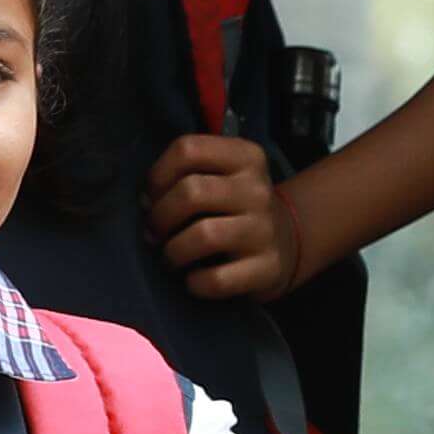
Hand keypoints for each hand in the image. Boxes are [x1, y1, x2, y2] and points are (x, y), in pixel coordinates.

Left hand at [149, 130, 312, 305]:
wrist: (286, 243)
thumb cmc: (235, 207)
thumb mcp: (220, 176)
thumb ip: (183, 176)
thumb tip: (146, 202)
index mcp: (245, 157)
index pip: (187, 149)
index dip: (157, 175)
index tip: (152, 197)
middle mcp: (257, 189)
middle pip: (191, 192)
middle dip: (160, 216)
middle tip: (155, 232)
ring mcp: (264, 229)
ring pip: (204, 235)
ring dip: (173, 251)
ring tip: (171, 257)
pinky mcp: (267, 268)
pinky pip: (217, 279)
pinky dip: (195, 283)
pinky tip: (193, 280)